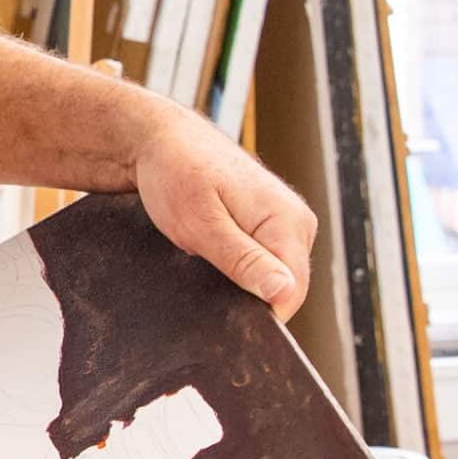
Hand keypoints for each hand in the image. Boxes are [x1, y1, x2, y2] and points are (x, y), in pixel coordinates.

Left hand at [134, 109, 316, 318]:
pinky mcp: (266, 227)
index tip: (220, 319)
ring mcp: (284, 224)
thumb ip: (243, 260)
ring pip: (271, 278)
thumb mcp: (201, 224)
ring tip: (203, 268)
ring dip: (239, 285)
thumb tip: (284, 293)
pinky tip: (208, 263)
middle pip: (284, 289)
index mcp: (288, 221)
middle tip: (202, 288)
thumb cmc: (175, 174)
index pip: (292, 293)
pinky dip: (235, 271)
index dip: (259, 315)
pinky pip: (260, 264)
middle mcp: (296, 223)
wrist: (161, 140)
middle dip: (247, 300)